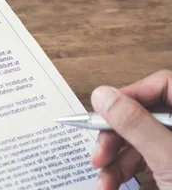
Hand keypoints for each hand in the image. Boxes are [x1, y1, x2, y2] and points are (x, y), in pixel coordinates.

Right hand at [90, 70, 171, 189]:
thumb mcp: (167, 159)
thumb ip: (136, 124)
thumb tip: (104, 95)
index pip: (165, 85)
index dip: (132, 95)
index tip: (104, 111)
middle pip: (146, 115)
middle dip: (116, 137)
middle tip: (99, 155)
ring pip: (141, 141)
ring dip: (116, 161)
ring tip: (104, 182)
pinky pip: (145, 162)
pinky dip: (125, 173)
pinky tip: (112, 185)